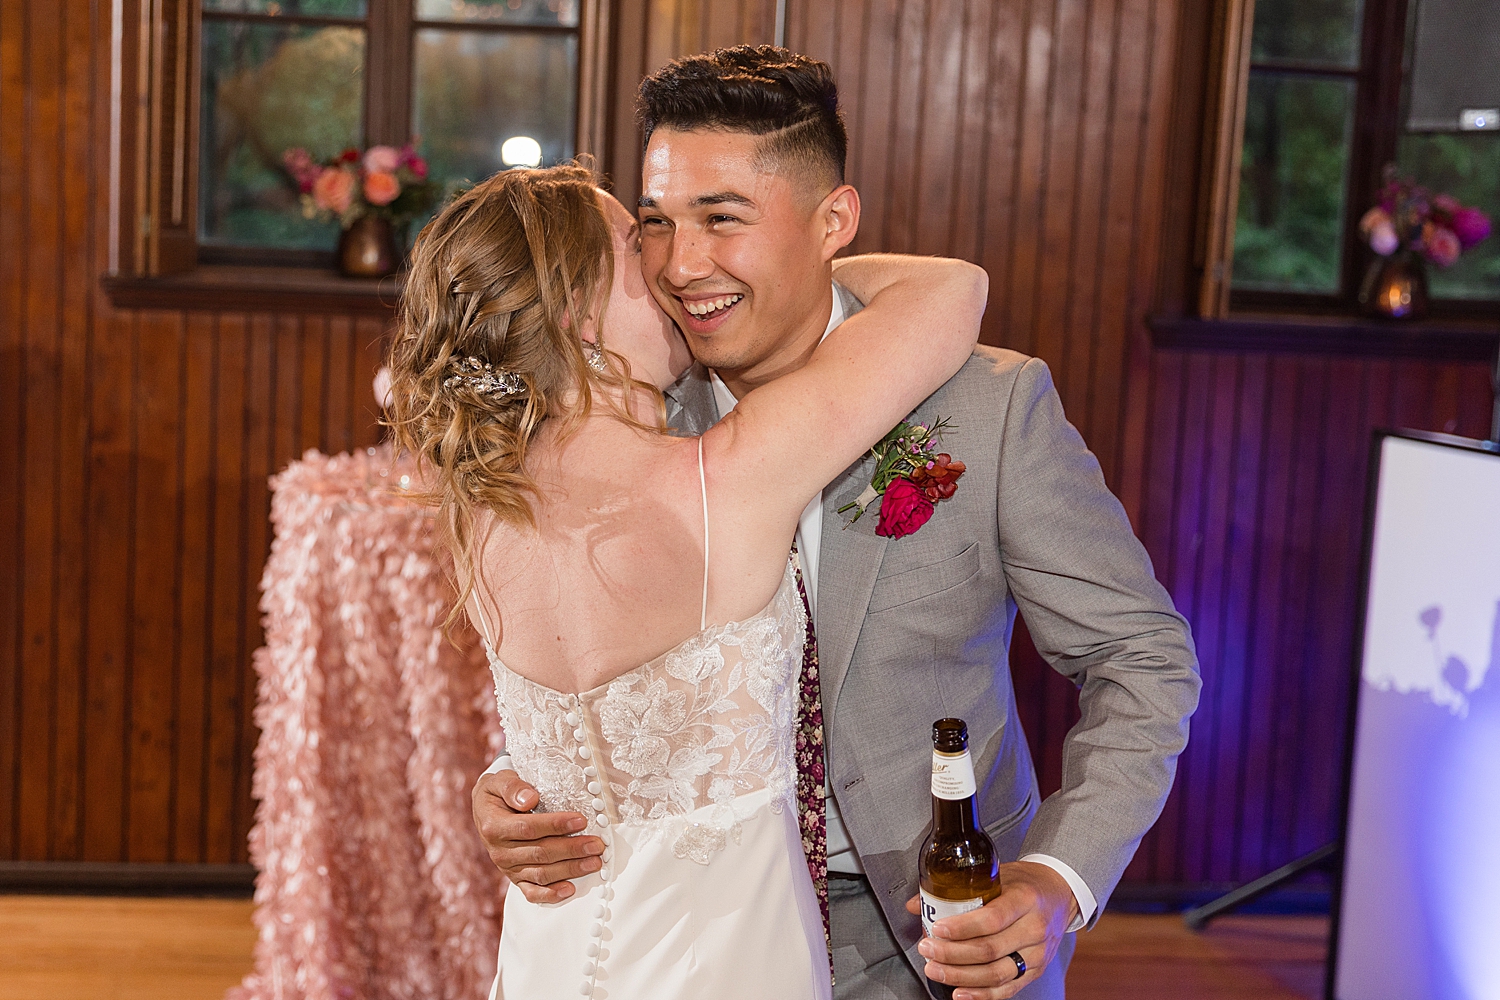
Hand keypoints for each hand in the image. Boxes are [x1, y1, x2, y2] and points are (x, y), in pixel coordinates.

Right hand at [472, 769, 603, 902]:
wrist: (485, 811)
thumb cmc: (497, 793)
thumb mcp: (499, 781)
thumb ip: (512, 787)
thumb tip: (530, 799)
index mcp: (494, 827)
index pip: (529, 828)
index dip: (556, 825)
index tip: (581, 820)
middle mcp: (499, 851)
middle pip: (540, 853)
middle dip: (572, 849)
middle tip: (597, 844)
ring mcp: (507, 867)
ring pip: (541, 873)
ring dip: (570, 869)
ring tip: (594, 862)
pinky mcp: (515, 878)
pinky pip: (531, 892)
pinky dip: (550, 894)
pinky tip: (570, 890)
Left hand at [905, 861, 1079, 999]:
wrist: (1060, 894)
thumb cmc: (1024, 883)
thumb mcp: (997, 874)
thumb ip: (959, 887)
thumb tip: (917, 904)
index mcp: (1024, 899)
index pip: (991, 919)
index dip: (961, 928)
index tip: (936, 929)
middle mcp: (1034, 928)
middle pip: (989, 950)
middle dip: (952, 954)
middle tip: (927, 950)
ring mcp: (1038, 953)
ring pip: (997, 974)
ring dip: (961, 977)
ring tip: (935, 970)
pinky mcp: (1036, 971)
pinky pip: (1007, 989)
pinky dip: (982, 995)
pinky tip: (960, 993)